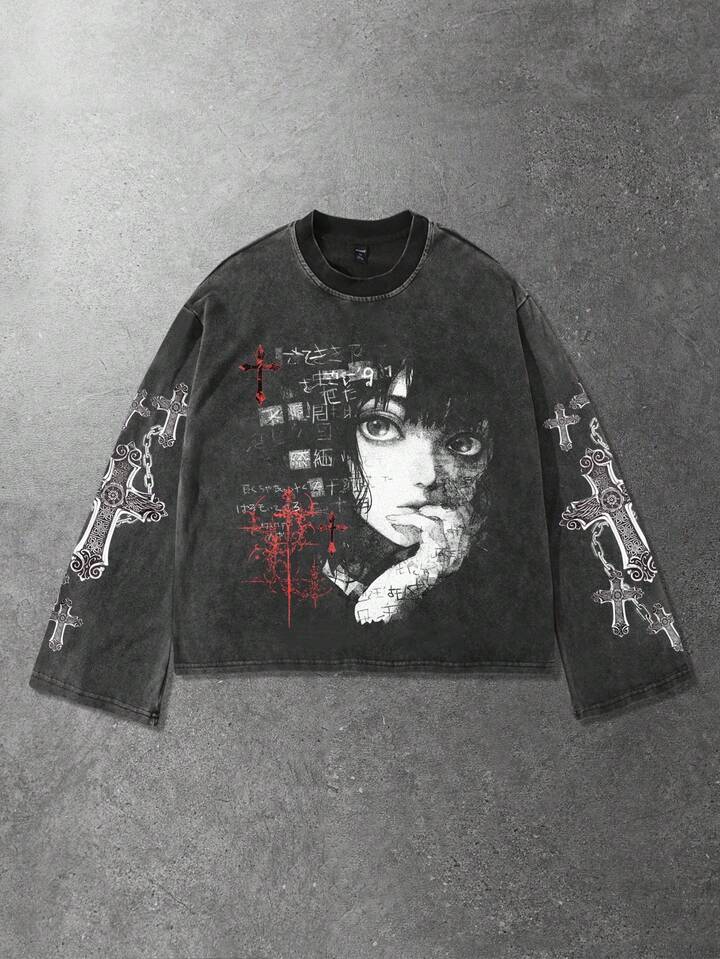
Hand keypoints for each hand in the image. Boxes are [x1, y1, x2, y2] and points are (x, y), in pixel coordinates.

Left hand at [354, 504, 473, 623]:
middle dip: (436, 503)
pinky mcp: (433, 561)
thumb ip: (428, 534)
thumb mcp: (417, 551)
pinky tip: (393, 519)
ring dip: (421, 509)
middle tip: (414, 507)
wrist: (387, 599)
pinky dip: (409, 518)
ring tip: (402, 513)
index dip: (445, 503)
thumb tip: (427, 506)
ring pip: (449, 517)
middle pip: (461, 516)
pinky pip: (429, 526)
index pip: (464, 519)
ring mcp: (448, 560)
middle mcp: (457, 558)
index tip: (422, 502)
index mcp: (456, 554)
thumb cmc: (399, 574)